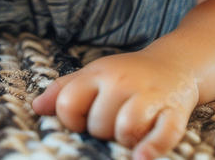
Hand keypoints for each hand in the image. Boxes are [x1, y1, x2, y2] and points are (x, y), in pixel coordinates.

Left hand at [32, 50, 197, 159]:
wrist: (176, 64)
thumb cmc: (128, 75)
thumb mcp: (94, 74)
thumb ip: (64, 90)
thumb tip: (37, 107)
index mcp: (98, 74)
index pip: (67, 104)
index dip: (71, 120)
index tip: (84, 119)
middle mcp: (122, 82)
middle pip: (97, 124)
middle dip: (102, 131)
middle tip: (115, 120)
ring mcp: (149, 96)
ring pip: (124, 128)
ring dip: (124, 139)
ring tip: (131, 132)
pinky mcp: (174, 111)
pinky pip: (163, 133)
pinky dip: (153, 147)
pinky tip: (142, 157)